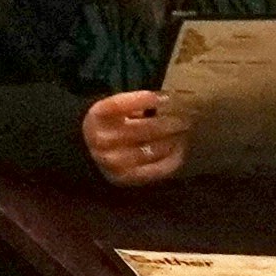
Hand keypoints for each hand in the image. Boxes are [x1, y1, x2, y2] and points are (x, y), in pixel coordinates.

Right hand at [81, 89, 195, 187]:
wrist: (88, 155)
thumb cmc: (108, 126)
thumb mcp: (112, 110)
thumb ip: (134, 104)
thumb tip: (169, 101)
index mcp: (97, 117)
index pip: (122, 104)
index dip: (147, 99)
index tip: (168, 97)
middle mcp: (103, 140)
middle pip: (145, 128)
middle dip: (170, 121)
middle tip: (187, 117)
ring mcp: (115, 162)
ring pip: (154, 149)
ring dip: (174, 139)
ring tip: (184, 132)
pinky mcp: (128, 178)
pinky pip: (157, 169)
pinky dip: (174, 158)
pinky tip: (180, 148)